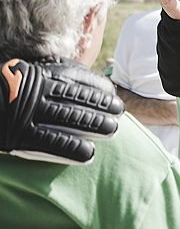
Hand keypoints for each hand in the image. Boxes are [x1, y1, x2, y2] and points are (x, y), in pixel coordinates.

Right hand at [0, 58, 123, 163]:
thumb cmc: (1, 90)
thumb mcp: (21, 75)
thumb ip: (45, 76)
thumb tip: (78, 80)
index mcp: (37, 74)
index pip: (76, 78)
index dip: (98, 86)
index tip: (111, 92)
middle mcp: (36, 91)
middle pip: (79, 98)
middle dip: (102, 105)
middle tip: (119, 112)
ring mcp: (28, 113)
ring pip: (71, 118)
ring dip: (96, 124)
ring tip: (112, 130)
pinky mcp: (20, 136)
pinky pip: (53, 142)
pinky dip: (73, 148)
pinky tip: (88, 154)